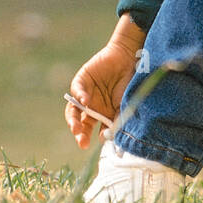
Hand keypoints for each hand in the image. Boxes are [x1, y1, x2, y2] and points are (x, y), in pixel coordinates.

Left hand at [66, 15, 145, 148]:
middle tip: (81, 140)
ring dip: (73, 120)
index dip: (89, 138)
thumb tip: (107, 138)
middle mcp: (91, 107)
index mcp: (100, 115)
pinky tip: (86, 101)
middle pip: (80, 123)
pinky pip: (77, 91)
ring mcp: (85, 94)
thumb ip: (116, 120)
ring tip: (76, 128)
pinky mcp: (81, 81)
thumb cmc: (130, 83)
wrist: (129, 59)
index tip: (93, 143)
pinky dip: (80, 96)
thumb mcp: (125, 106)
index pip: (90, 130)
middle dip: (79, 133)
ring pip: (73, 110)